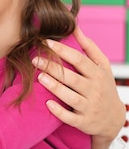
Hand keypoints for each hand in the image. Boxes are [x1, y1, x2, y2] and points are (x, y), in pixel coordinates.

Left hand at [33, 26, 124, 148]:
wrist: (113, 118)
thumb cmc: (103, 86)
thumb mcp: (102, 66)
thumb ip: (88, 47)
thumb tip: (74, 27)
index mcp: (97, 74)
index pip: (79, 60)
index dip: (62, 50)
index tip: (46, 42)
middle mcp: (94, 90)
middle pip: (72, 77)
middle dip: (53, 68)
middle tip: (34, 59)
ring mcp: (89, 107)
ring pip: (70, 96)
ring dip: (55, 87)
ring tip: (40, 77)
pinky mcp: (84, 122)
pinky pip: (70, 117)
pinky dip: (59, 111)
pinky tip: (47, 104)